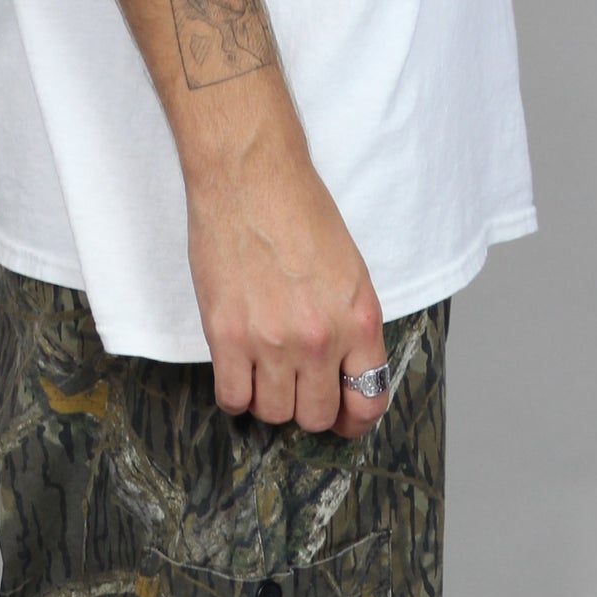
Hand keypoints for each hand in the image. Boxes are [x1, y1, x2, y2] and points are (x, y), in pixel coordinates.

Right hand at [185, 121, 389, 438]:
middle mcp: (320, 339)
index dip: (354, 420)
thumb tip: (340, 371)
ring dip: (269, 401)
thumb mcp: (349, 271)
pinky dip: (235, 395)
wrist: (250, 176)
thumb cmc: (299, 211)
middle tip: (294, 389)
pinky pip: (233, 399)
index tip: (343, 419)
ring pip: (274, 413)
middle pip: (316, 416)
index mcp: (359, 320)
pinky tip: (238, 373)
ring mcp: (272, 341)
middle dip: (307, 410)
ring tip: (263, 372)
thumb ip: (349, 326)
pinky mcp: (228, 338)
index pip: (368, 400)